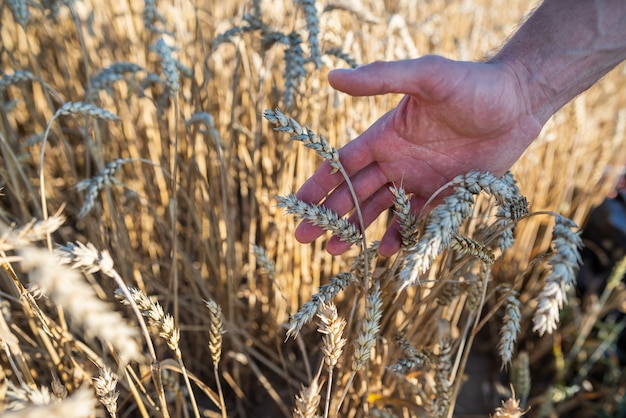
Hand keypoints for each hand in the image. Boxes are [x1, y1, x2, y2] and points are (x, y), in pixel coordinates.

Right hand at [295, 56, 544, 255]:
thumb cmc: (472, 84)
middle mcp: (396, 160)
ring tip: (335, 252)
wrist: (518, 102)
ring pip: (379, 210)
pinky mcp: (445, 194)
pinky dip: (400, 236)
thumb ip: (381, 78)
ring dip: (356, 230)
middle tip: (304, 239)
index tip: (297, 205)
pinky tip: (386, 252)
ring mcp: (419, 179)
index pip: (343, 165)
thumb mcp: (426, 76)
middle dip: (328, 215)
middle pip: (354, 193)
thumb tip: (332, 77)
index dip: (319, 185)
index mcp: (385, 136)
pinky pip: (416, 220)